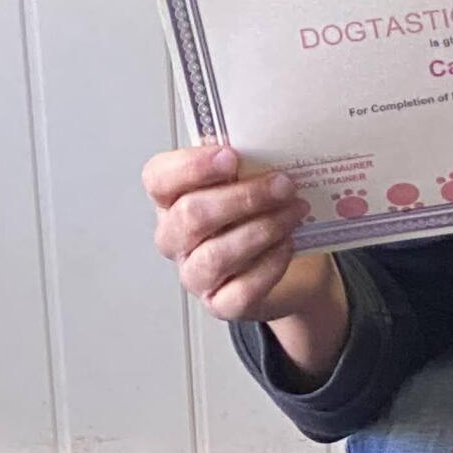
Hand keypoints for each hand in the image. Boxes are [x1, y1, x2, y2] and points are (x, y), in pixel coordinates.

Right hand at [145, 139, 322, 317]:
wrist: (291, 266)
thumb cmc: (260, 216)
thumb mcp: (250, 182)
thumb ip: (245, 165)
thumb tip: (265, 148)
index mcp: (171, 200)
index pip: (158, 179)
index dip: (191, 167)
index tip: (231, 156)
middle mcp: (175, 239)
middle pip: (191, 215)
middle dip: (243, 197)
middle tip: (283, 185)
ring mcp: (194, 275)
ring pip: (216, 254)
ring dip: (262, 229)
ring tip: (294, 212)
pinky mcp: (221, 305)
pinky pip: (242, 289)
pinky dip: (270, 264)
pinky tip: (288, 245)